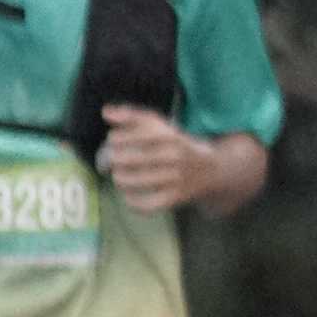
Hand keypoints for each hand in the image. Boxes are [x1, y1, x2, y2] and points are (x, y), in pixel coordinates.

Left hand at [98, 107, 214, 213]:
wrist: (212, 170)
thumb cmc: (176, 145)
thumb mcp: (160, 126)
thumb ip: (132, 116)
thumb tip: (105, 112)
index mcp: (169, 136)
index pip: (137, 135)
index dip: (118, 138)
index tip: (112, 140)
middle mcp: (173, 157)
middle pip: (130, 159)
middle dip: (113, 159)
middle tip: (110, 160)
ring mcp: (175, 178)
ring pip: (134, 181)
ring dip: (119, 178)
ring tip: (118, 175)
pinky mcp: (175, 198)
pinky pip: (147, 204)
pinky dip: (132, 201)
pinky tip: (128, 194)